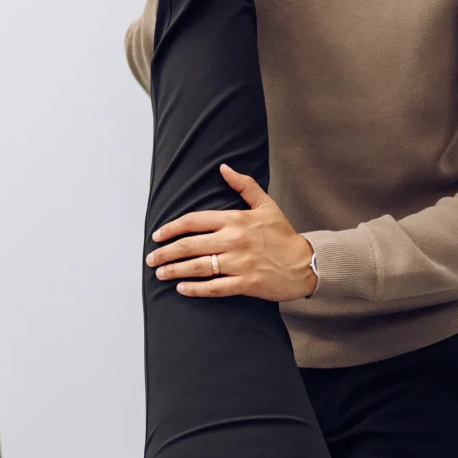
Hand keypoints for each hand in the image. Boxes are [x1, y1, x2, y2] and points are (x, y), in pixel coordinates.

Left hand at [147, 164, 317, 301]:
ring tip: (160, 274)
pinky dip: (196, 289)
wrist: (306, 263)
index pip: (194, 221)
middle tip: (151, 259)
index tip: (157, 236)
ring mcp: (240, 263)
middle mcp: (234, 240)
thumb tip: (223, 167)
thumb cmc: (283, 235)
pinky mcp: (246, 284)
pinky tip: (182, 289)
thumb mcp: (266, 205)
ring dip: (175, 271)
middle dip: (166, 252)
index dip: (171, 228)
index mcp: (236, 219)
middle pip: (190, 245)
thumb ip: (244, 185)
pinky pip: (214, 287)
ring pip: (198, 267)